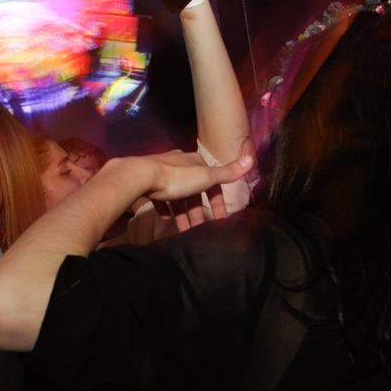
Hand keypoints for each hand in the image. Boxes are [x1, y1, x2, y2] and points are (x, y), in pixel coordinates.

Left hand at [133, 151, 252, 230]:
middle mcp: (179, 164)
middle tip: (200, 231)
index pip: (212, 183)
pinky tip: (167, 219)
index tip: (219, 221)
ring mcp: (162, 173)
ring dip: (183, 214)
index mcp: (194, 161)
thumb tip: (251, 159)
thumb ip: (227, 172)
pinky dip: (166, 208)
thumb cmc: (176, 178)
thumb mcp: (206, 176)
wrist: (139, 176)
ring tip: (185, 231)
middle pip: (194, 191)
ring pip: (178, 196)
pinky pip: (161, 197)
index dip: (217, 202)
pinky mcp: (149, 182)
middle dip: (198, 212)